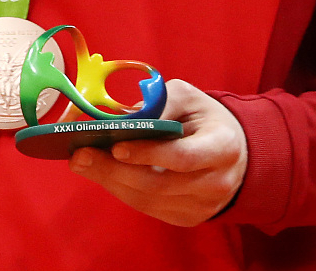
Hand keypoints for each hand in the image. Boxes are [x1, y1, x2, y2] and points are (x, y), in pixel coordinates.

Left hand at [67, 79, 247, 226]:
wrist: (235, 153)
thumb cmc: (205, 120)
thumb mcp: (188, 98)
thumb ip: (158, 103)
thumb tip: (120, 118)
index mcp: (222, 147)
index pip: (182, 157)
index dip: (148, 154)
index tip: (115, 146)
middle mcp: (216, 183)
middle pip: (159, 184)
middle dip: (114, 170)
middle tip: (80, 156)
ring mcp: (202, 206)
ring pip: (148, 200)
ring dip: (110, 181)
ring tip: (82, 163)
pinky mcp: (187, 217)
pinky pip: (148, 207)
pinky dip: (120, 190)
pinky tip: (101, 174)